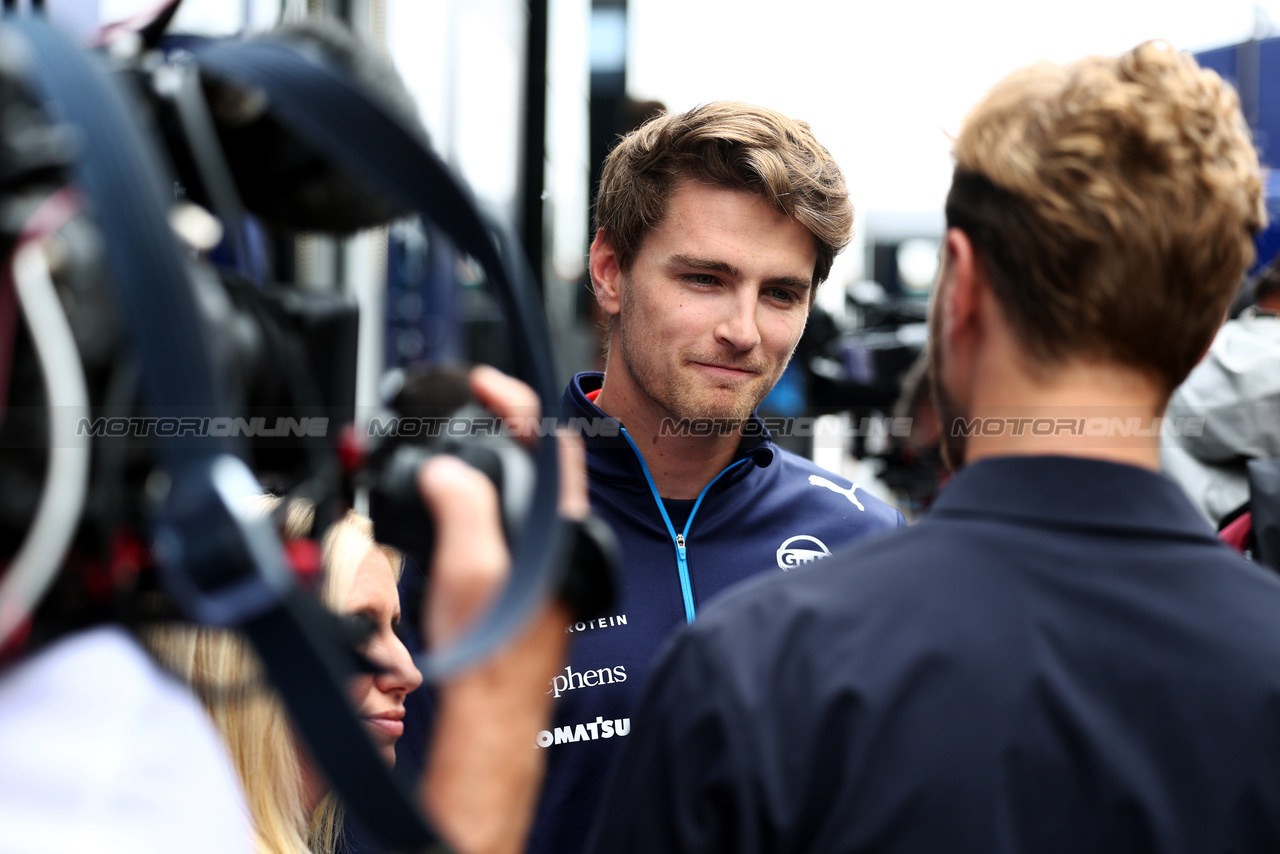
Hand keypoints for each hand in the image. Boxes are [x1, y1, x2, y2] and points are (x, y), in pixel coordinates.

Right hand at [416, 366, 583, 853]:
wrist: (492, 713)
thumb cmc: (491, 654)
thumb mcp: (469, 567)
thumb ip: (462, 506)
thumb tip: (448, 472)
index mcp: (558, 527)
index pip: (552, 441)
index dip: (518, 401)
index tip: (484, 384)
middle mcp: (560, 540)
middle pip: (537, 461)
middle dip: (502, 426)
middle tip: (468, 407)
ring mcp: (545, 559)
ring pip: (521, 492)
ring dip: (489, 463)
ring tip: (455, 445)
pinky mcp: (527, 578)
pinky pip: (506, 521)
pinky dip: (480, 499)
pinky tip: (453, 505)